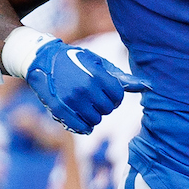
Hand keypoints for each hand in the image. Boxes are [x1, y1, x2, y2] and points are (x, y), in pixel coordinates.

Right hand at [19, 36, 146, 134]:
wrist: (43, 60)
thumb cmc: (75, 61)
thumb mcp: (97, 63)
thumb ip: (121, 78)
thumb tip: (146, 87)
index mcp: (97, 76)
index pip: (118, 96)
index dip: (114, 95)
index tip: (106, 91)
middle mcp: (85, 89)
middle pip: (108, 109)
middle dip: (104, 105)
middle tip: (94, 97)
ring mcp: (72, 101)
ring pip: (96, 120)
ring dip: (94, 115)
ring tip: (85, 105)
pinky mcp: (60, 110)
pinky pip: (82, 128)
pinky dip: (84, 125)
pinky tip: (81, 116)